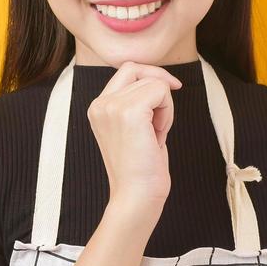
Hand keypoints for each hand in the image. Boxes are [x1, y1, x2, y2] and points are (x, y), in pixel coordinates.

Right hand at [87, 60, 182, 211]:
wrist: (136, 195)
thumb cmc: (141, 168)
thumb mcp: (134, 128)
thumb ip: (137, 103)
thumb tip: (160, 79)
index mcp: (97, 107)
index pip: (127, 69)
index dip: (151, 76)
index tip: (169, 91)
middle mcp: (100, 104)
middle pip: (139, 70)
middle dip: (159, 91)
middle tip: (161, 120)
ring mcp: (112, 106)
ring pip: (154, 82)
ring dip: (165, 107)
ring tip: (156, 134)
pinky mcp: (128, 112)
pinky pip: (161, 92)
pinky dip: (168, 113)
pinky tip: (158, 136)